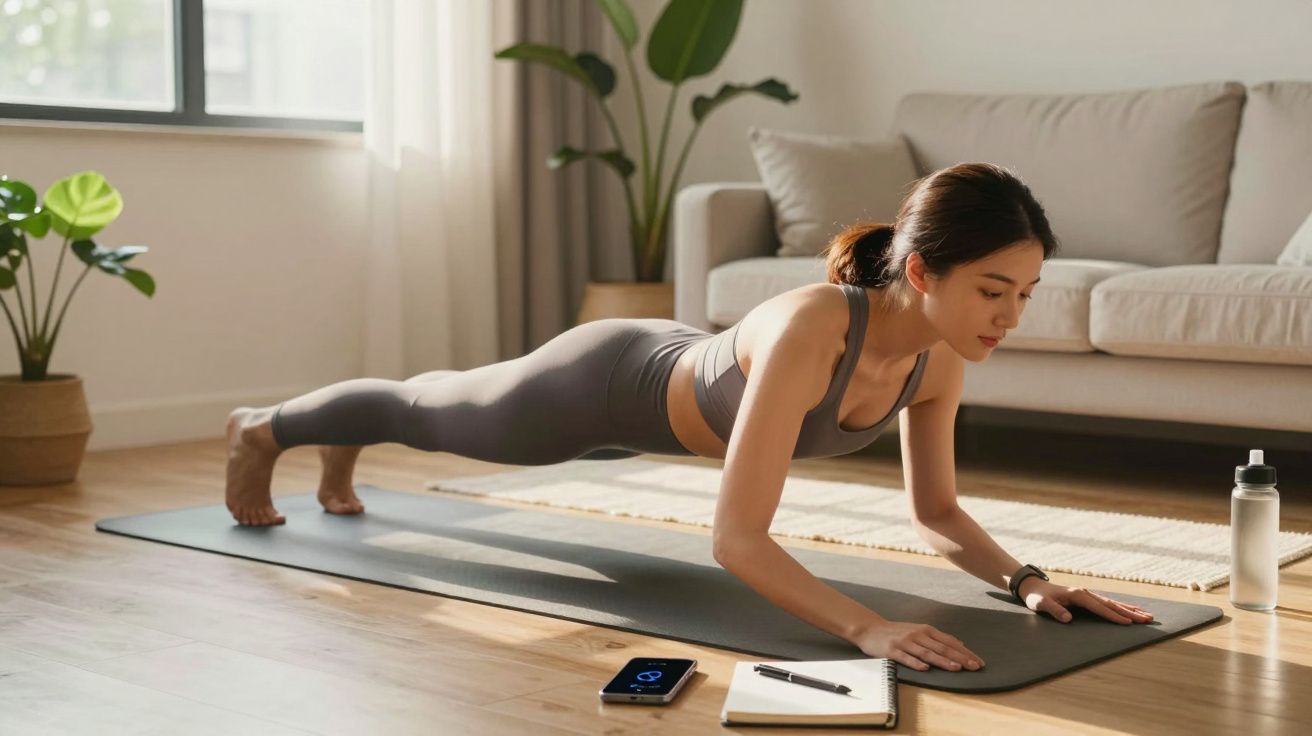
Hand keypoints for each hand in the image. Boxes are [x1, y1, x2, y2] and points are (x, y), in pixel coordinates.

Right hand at [853, 619, 984, 672]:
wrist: (870, 629)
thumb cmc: (897, 632)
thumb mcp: (919, 631)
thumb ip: (938, 638)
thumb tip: (959, 643)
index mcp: (926, 630)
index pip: (950, 642)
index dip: (965, 652)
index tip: (979, 662)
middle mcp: (917, 634)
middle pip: (942, 647)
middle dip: (960, 658)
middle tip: (974, 666)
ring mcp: (905, 642)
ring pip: (927, 652)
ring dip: (942, 660)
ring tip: (956, 668)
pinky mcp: (892, 650)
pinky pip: (905, 657)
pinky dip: (916, 663)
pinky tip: (925, 668)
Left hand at [1019, 578, 1154, 623]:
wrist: (1034, 587)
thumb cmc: (1037, 597)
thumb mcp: (1041, 604)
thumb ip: (1054, 611)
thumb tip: (1068, 619)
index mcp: (1078, 595)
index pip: (1100, 607)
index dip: (1114, 616)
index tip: (1128, 623)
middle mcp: (1086, 593)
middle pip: (1112, 604)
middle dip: (1130, 612)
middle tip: (1148, 619)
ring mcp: (1088, 594)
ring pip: (1113, 603)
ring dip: (1130, 609)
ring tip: (1147, 615)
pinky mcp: (1087, 598)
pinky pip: (1108, 603)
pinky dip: (1121, 607)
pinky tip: (1131, 610)